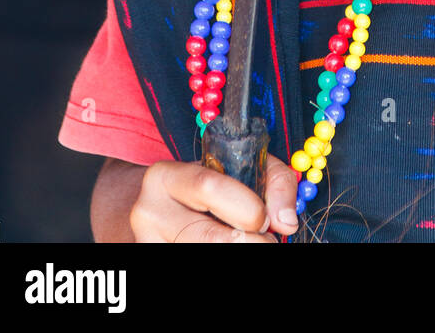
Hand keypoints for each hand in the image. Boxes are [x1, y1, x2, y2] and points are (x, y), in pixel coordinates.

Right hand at [129, 154, 298, 242]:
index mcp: (166, 176)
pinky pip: (196, 264)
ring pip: (201, 255)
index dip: (246, 208)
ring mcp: (148, 243)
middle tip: (265, 241)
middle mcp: (148, 212)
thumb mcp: (241, 169)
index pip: (208, 188)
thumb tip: (286, 221)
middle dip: (247, 242)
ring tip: (251, 243)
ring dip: (238, 251)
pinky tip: (232, 247)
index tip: (264, 218)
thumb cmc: (210, 188)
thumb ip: (273, 184)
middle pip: (206, 237)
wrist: (162, 210)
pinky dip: (221, 259)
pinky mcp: (154, 257)